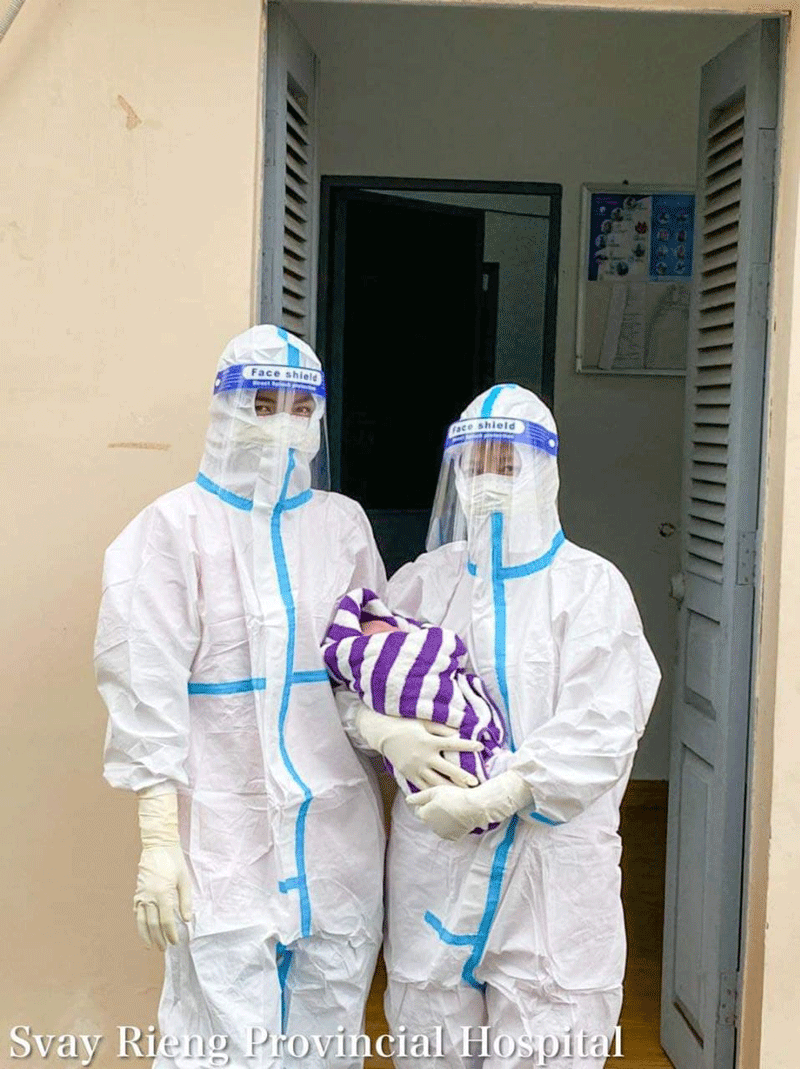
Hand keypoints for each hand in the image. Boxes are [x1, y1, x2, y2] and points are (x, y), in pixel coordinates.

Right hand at [134, 844, 192, 949]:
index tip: (175, 941)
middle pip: (153, 924)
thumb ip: (185, 901)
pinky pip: (136, 912)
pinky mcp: (137, 892)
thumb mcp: (184, 880)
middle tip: (164, 948)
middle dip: (159, 938)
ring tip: (150, 946)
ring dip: (146, 935)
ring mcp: (141, 895)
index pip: (166, 920)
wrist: (158, 845)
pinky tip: (143, 930)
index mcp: (162, 893)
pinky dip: (139, 923)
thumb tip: (186, 919)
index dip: (171, 933)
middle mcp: (149, 896)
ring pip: (141, 921)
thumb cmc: (174, 861)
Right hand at [355, 705, 482, 787]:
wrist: (383, 734)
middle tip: (476, 783)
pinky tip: (443, 798)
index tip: (481, 747)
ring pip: (437, 782)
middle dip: (463, 776)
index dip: (467, 745)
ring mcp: (417, 768)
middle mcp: (424, 757)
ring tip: (463, 795)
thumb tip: (459, 732)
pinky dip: (433, 793)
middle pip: (447, 769)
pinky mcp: (410, 775)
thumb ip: (441, 728)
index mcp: (429, 742)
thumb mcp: (423, 722)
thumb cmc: (405, 725)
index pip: (453, 744)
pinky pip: (423, 787)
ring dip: (451, 788)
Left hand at [407, 770, 533, 839]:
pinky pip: (449, 830)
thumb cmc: (454, 795)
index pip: (419, 810)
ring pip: (438, 825)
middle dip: (433, 811)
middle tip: (445, 801)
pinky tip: (458, 816)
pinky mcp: (454, 837)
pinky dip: (451, 825)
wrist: (475, 807)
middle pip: (429, 818)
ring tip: (452, 807)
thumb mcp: (434, 791)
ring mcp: (443, 834)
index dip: (426, 802)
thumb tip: (407, 800)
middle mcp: (431, 827)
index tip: (436, 797)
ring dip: (442, 818)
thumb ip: (418, 797)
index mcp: (425, 815)